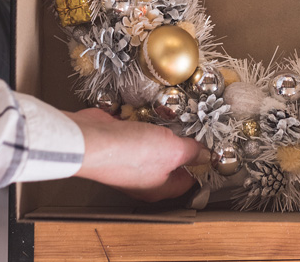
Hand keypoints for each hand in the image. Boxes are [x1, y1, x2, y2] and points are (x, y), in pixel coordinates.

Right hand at [66, 108, 207, 201]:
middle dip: (180, 143)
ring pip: (153, 145)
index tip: (209, 148)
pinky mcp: (117, 142)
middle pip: (170, 162)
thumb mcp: (172, 151)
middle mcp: (143, 178)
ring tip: (172, 116)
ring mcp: (129, 160)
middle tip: (192, 127)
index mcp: (159, 187)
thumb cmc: (129, 153)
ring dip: (161, 130)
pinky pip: (136, 131)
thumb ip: (191, 152)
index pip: (187, 181)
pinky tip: (149, 112)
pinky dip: (142, 122)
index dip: (200, 165)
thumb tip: (204, 155)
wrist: (91, 139)